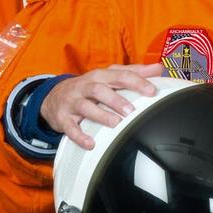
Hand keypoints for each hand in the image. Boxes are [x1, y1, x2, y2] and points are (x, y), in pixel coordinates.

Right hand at [40, 63, 163, 149]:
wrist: (54, 97)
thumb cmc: (89, 87)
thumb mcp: (109, 76)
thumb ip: (133, 72)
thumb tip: (158, 68)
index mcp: (100, 76)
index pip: (120, 76)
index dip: (136, 82)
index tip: (152, 91)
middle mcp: (86, 87)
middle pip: (100, 90)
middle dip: (116, 100)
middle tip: (131, 111)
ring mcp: (73, 102)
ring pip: (85, 107)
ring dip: (101, 115)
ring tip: (115, 123)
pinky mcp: (63, 119)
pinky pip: (70, 128)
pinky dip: (80, 136)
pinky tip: (91, 144)